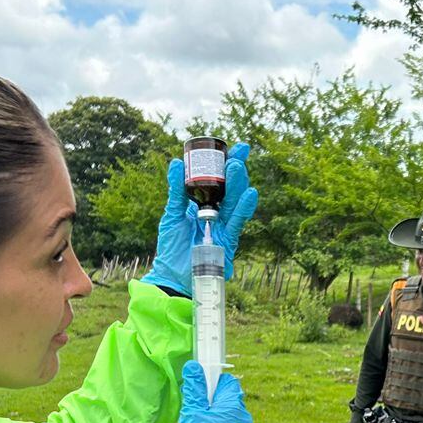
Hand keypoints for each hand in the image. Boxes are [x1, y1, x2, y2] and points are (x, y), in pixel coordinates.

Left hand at [143, 143, 258, 293]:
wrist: (173, 275)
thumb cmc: (172, 247)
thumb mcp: (172, 214)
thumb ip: (177, 191)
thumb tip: (177, 163)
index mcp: (203, 205)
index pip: (218, 181)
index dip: (226, 164)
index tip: (233, 148)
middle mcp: (217, 214)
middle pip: (230, 188)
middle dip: (236, 170)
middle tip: (237, 154)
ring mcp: (224, 226)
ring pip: (234, 202)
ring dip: (238, 184)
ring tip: (237, 167)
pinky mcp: (228, 241)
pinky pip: (238, 222)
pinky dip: (243, 208)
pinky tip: (250, 193)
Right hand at [178, 362, 252, 422]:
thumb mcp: (193, 414)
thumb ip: (195, 390)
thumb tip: (194, 367)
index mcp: (233, 405)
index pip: (228, 383)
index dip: (214, 384)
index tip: (201, 392)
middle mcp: (244, 418)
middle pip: (228, 401)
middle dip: (214, 404)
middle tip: (197, 415)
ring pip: (230, 419)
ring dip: (217, 421)